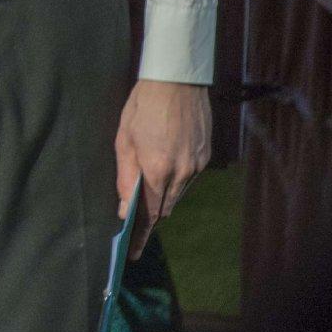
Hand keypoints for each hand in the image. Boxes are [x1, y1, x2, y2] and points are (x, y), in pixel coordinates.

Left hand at [115, 79, 208, 258]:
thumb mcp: (124, 139)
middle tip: (135, 222)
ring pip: (179, 193)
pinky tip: (164, 170)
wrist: (177, 80)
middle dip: (152, 215)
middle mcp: (183, 171)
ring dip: (163, 196)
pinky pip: (190, 178)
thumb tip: (125, 207)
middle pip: (166, 206)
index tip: (134, 252)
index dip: (142, 234)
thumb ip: (125, 176)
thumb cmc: (143, 106)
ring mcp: (198, 164)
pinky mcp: (207, 155)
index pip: (151, 213)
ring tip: (146, 194)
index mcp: (159, 169)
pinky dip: (176, 180)